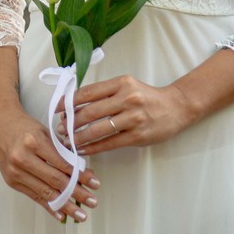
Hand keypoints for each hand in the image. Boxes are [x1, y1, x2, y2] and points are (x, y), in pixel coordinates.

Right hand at [0, 106, 98, 222]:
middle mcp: (22, 158)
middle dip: (77, 194)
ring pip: (46, 193)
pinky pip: (34, 197)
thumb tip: (83, 172)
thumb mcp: (45, 132)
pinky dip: (49, 206)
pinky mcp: (12, 182)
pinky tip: (62, 215)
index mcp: (34, 142)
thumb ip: (62, 151)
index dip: (80, 176)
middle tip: (92, 202)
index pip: (62, 164)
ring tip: (81, 215)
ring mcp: (15, 172)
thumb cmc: (25, 127)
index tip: (95, 184)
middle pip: (55, 181)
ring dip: (66, 206)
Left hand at [59, 75, 195, 156]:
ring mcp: (133, 118)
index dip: (68, 101)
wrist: (176, 107)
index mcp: (121, 83)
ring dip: (79, 137)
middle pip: (90, 112)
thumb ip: (105, 93)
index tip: (56, 109)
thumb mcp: (126, 86)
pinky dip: (93, 148)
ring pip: (98, 129)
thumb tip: (75, 104)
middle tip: (60, 129)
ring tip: (68, 141)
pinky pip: (110, 143)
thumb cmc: (147, 97)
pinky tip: (83, 150)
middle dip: (70, 122)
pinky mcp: (138, 135)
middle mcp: (127, 98)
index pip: (88, 92)